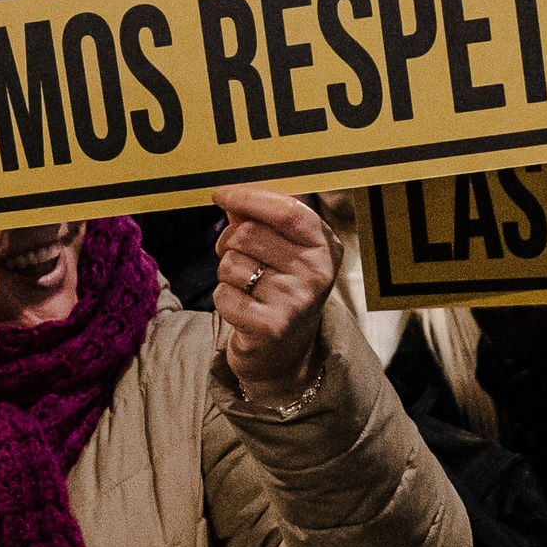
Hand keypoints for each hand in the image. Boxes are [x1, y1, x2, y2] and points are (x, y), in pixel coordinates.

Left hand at [212, 186, 336, 398]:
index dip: (249, 198)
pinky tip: (243, 308)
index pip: (287, 211)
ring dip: (226, 273)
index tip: (221, 193)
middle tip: (235, 255)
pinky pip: (223, 294)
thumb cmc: (280, 290)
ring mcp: (296, 300)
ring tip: (245, 286)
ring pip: (230, 263)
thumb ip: (259, 220)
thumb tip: (229, 195)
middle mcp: (317, 273)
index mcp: (324, 246)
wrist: (286, 353)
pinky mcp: (271, 326)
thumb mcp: (282, 251)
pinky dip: (223, 299)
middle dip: (229, 241)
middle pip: (248, 234)